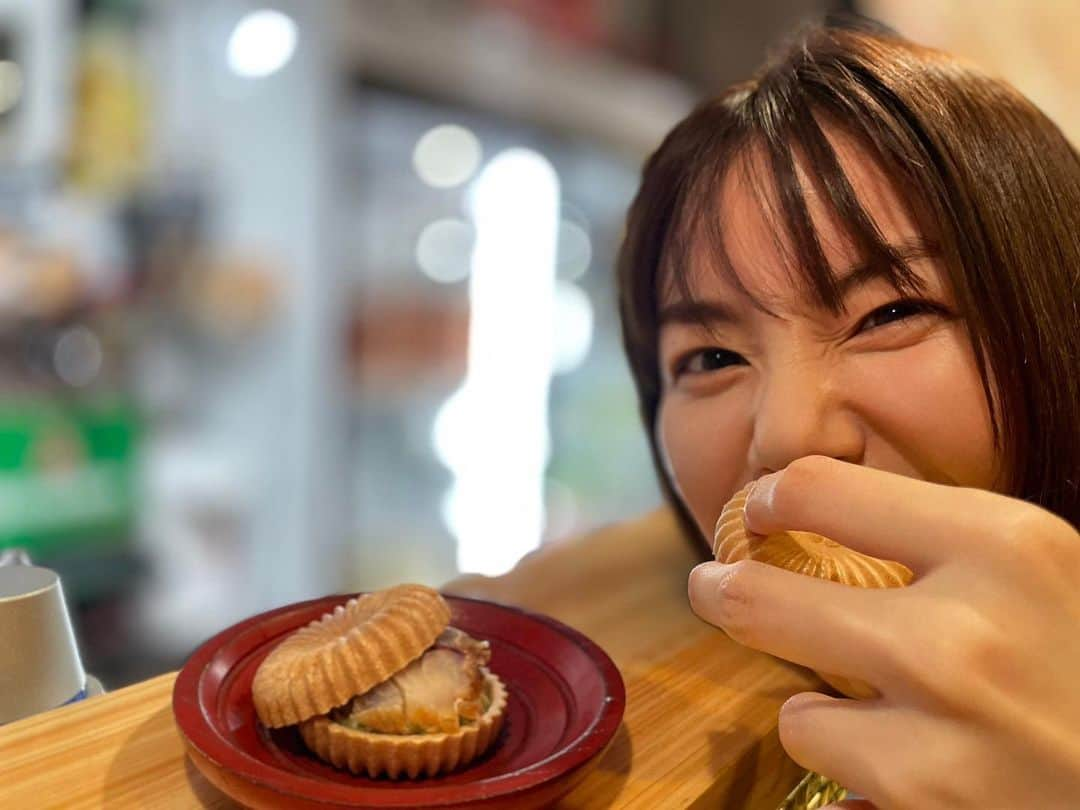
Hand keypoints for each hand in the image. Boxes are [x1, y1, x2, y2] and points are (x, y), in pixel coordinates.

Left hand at [688, 455, 1079, 809]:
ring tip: (874, 702)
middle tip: (711, 584)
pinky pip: (831, 758)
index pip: (820, 487)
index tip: (760, 509)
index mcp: (1007, 541)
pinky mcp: (929, 801)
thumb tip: (818, 508)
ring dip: (817, 697)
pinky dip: (851, 755)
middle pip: (764, 592)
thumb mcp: (1045, 572)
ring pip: (795, 700)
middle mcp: (966, 627)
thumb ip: (944, 541)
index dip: (775, 497)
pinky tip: (907, 754)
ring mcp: (943, 725)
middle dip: (725, 588)